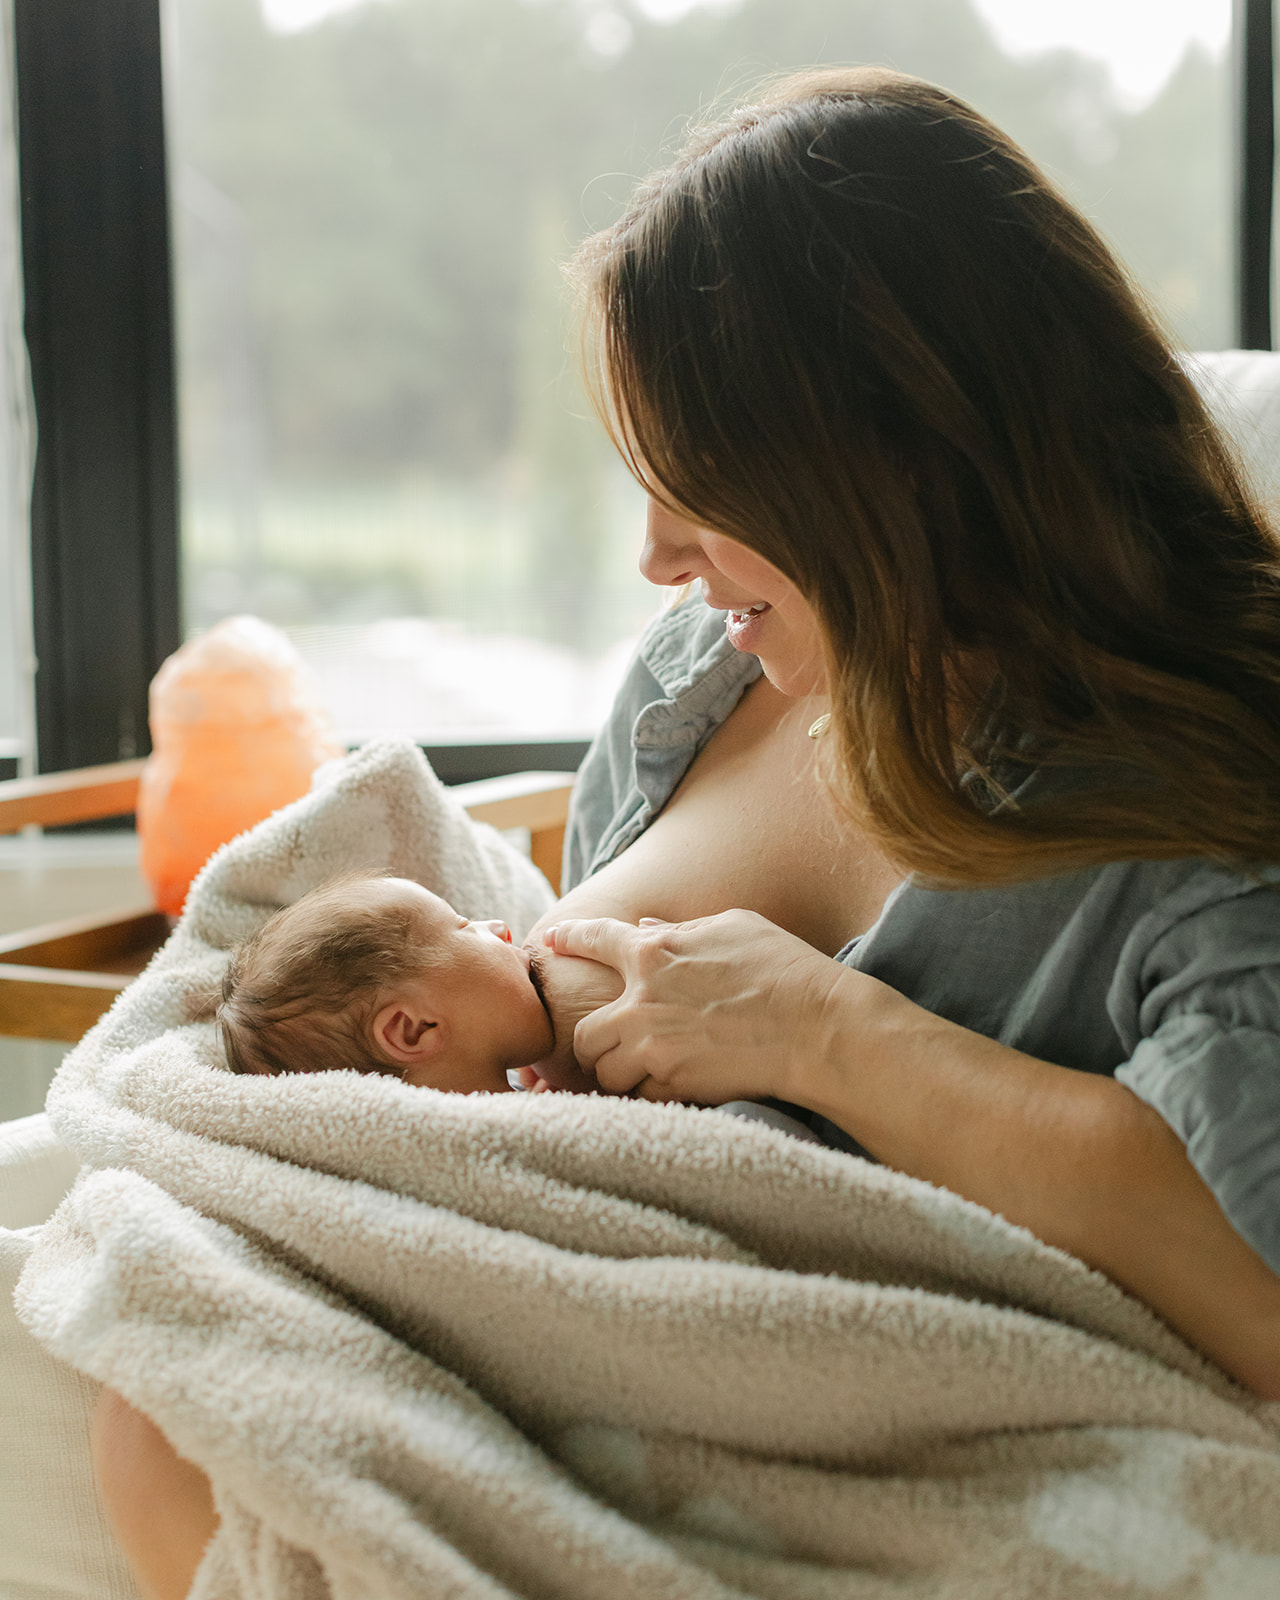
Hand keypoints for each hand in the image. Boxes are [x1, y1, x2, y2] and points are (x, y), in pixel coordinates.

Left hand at [540, 910, 844, 1103]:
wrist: (820, 1028)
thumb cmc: (786, 970)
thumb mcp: (735, 927)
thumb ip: (682, 928)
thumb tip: (647, 928)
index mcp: (655, 951)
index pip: (592, 939)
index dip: (566, 939)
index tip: (548, 944)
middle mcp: (642, 999)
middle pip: (583, 1033)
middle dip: (592, 1045)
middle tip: (610, 1050)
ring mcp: (654, 1046)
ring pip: (604, 1073)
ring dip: (619, 1075)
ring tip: (643, 1075)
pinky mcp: (673, 1085)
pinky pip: (639, 1099)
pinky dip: (649, 1097)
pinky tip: (670, 1091)